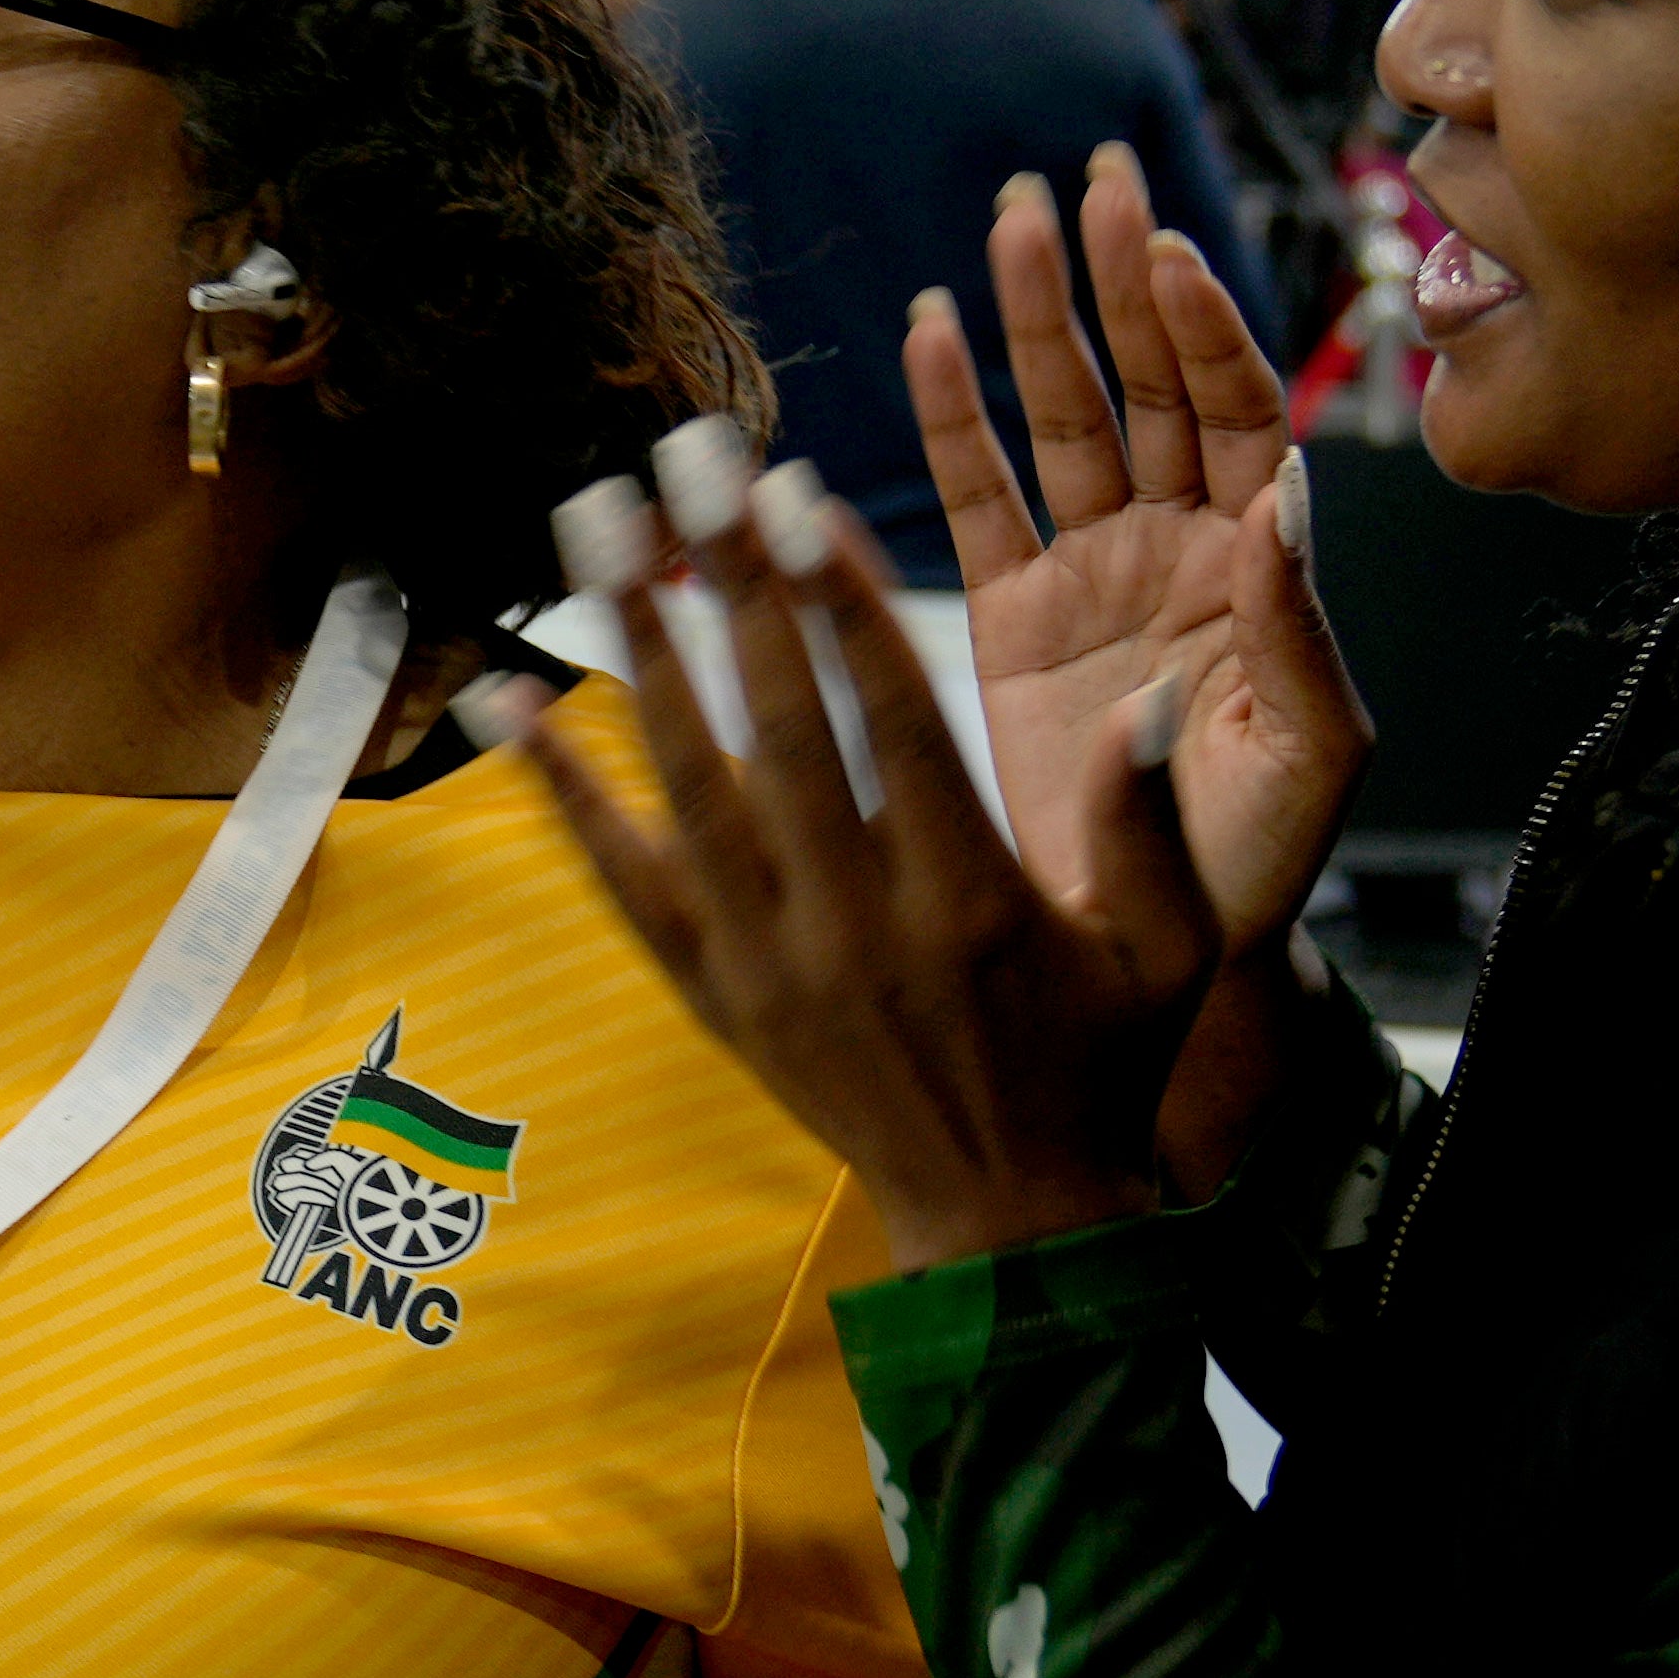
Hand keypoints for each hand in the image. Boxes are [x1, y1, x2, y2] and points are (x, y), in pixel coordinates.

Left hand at [493, 418, 1302, 1273]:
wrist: (1005, 1222)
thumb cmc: (1101, 1067)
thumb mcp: (1171, 954)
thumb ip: (1147, 823)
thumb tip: (1146, 700)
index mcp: (970, 899)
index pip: (888, 719)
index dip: (836, 600)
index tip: (790, 493)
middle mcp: (855, 927)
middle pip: (771, 723)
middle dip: (722, 579)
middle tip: (677, 455)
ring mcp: (768, 965)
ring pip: (683, 781)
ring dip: (632, 644)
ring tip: (589, 521)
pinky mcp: (713, 996)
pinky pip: (621, 878)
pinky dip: (562, 789)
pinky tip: (507, 698)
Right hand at [913, 143, 1367, 963]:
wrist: (1154, 952)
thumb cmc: (1256, 863)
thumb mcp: (1310, 755)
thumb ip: (1297, 632)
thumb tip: (1282, 502)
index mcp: (1261, 565)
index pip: (1236, 415)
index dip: (1203, 331)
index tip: (1166, 254)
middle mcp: (1180, 546)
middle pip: (1149, 384)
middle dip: (1118, 283)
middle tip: (1090, 183)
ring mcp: (1093, 571)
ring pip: (1062, 418)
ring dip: (1036, 321)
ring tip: (1008, 222)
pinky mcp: (1013, 615)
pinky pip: (980, 495)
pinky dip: (955, 415)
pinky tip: (931, 330)